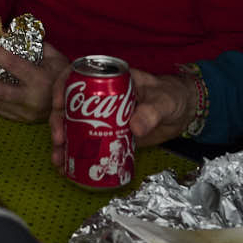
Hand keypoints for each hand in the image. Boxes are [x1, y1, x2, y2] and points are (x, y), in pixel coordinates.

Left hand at [0, 40, 68, 123]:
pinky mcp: (25, 121)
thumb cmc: (66, 74)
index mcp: (41, 79)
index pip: (12, 64)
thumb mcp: (54, 55)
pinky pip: (3, 110)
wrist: (82, 102)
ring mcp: (28, 113)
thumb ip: (34, 45)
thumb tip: (9, 35)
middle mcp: (32, 98)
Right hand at [48, 67, 196, 168]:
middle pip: (69, 105)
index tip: (58, 103)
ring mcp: (102, 117)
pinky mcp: (108, 136)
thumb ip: (152, 111)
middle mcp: (100, 97)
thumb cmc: (172, 97)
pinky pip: (87, 143)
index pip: (78, 75)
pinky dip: (75, 155)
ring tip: (58, 159)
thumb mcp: (163, 100)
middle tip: (59, 139)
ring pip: (73, 126)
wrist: (184, 114)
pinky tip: (67, 167)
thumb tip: (134, 127)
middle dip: (58, 121)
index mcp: (110, 80)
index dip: (62, 86)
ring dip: (62, 142)